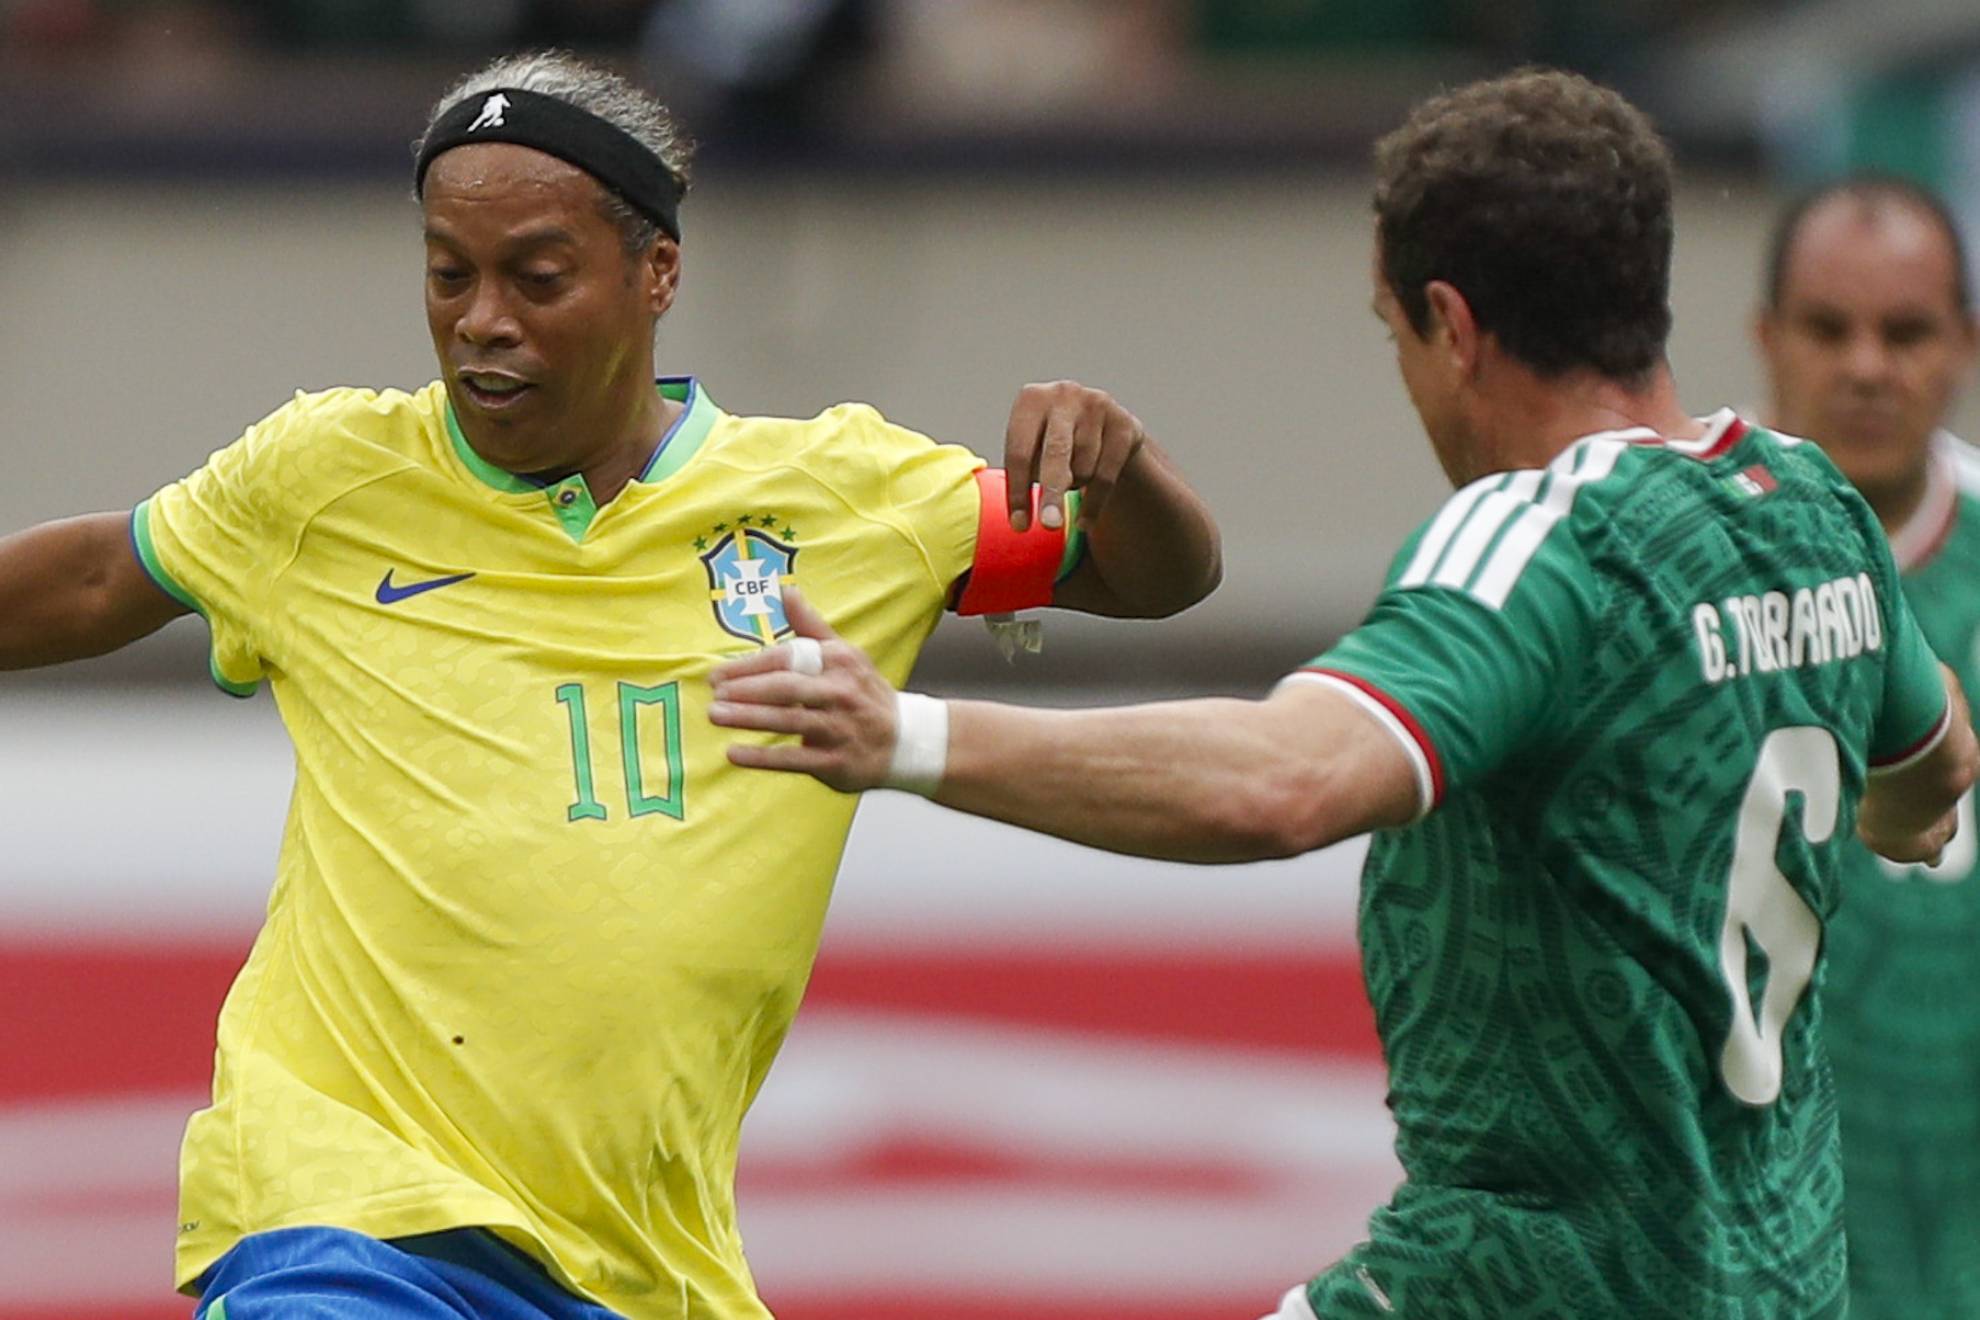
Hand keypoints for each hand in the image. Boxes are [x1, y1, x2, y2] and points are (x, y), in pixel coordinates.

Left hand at [709, 588, 899, 792]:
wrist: (906, 741)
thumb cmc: (864, 693)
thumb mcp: (845, 654)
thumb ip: (810, 626)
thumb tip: (786, 591)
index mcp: (840, 661)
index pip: (788, 658)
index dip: (750, 666)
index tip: (718, 674)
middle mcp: (841, 692)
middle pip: (786, 688)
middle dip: (746, 690)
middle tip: (713, 693)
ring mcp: (839, 728)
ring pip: (788, 720)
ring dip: (748, 718)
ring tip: (715, 715)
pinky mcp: (836, 761)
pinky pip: (793, 759)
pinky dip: (762, 757)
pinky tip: (734, 753)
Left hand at [1002, 380, 1146, 532]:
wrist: (1096, 419)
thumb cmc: (1049, 441)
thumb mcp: (1030, 449)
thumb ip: (1024, 477)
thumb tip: (1020, 522)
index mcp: (1031, 399)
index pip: (1020, 452)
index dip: (1018, 492)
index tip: (1019, 526)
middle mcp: (1064, 394)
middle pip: (1056, 453)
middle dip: (1052, 493)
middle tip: (1049, 525)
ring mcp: (1097, 405)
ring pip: (1083, 467)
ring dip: (1074, 487)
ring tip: (1070, 480)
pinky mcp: (1123, 422)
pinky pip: (1106, 475)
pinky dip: (1094, 503)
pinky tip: (1085, 520)